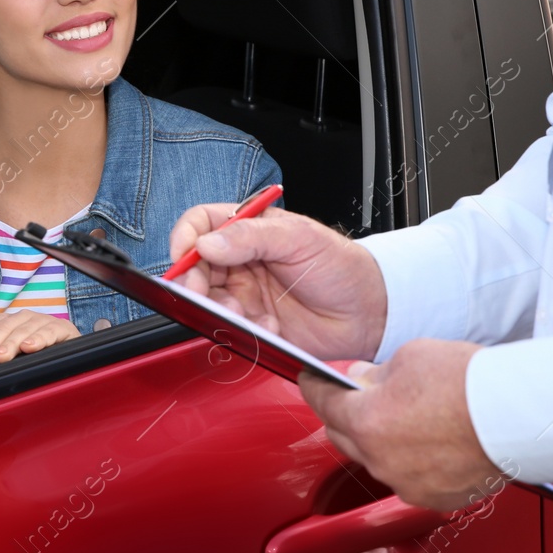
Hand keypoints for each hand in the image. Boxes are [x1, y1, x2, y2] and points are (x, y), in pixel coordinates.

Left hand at [0, 309, 79, 369]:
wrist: (74, 357)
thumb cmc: (39, 358)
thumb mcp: (14, 360)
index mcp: (11, 323)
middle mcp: (26, 318)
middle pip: (4, 327)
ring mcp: (44, 321)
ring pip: (24, 329)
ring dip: (11, 343)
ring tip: (0, 357)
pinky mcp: (63, 329)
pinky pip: (50, 331)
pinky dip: (39, 338)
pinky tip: (29, 347)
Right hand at [168, 205, 386, 360]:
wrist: (369, 312)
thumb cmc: (341, 267)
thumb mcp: (299, 238)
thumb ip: (251, 237)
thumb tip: (207, 242)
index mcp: (249, 229)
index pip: (201, 224)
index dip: (186, 237)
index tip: (183, 255)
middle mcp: (240, 260)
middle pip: (194, 265)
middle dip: (193, 280)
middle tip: (201, 292)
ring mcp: (244, 292)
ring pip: (206, 299)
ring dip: (217, 308)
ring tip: (243, 312)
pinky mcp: (252, 323)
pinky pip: (229, 327)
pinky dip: (242, 328)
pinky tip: (267, 325)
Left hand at [297, 340, 501, 510]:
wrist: (520, 417)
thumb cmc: (472, 385)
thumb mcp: (410, 358)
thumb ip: (375, 374)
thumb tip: (361, 381)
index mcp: (366, 423)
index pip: (322, 403)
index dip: (314, 387)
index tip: (312, 380)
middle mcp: (381, 461)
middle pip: (343, 436)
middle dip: (345, 414)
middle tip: (359, 395)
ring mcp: (407, 484)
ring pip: (376, 460)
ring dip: (380, 440)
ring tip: (407, 417)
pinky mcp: (435, 498)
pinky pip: (407, 478)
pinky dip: (410, 461)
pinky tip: (429, 442)